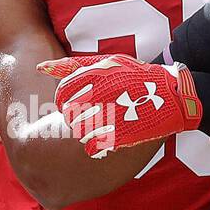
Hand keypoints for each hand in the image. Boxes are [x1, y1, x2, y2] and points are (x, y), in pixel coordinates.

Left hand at [39, 53, 200, 158]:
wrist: (170, 96)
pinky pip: (92, 146)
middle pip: (70, 115)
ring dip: (84, 131)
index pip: (62, 96)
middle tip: (88, 116)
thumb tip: (39, 68)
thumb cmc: (133, 77)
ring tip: (99, 125)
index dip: (65, 102)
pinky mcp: (120, 136)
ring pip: (79, 132)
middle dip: (75, 118)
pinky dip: (94, 144)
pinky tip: (105, 136)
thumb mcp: (105, 63)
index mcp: (96, 77)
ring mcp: (111, 117)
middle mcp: (102, 96)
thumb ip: (71, 66)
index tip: (75, 104)